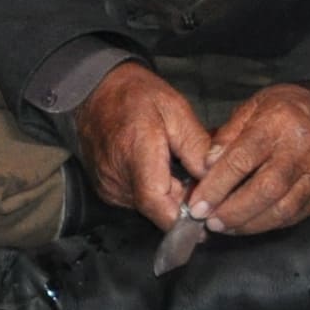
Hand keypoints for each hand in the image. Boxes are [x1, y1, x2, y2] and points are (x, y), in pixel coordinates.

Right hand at [72, 61, 215, 232]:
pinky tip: (156, 168)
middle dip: (183, 200)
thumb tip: (215, 179)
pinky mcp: (106, 190)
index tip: (204, 216)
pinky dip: (153, 190)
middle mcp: (117, 177)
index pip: (155, 203)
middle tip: (196, 174)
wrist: (95, 92)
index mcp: (135, 154)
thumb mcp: (176, 109)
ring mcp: (109, 187)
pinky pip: (137, 200)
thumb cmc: (136, 96)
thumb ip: (197, 146)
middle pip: (158, 208)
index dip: (181, 217)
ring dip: (168, 194)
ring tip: (173, 165)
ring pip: (149, 207)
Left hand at [179, 83, 309, 238]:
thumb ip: (227, 136)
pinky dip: (269, 223)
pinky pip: (296, 214)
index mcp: (279, 123)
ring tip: (226, 227)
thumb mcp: (253, 106)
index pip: (243, 160)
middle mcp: (304, 149)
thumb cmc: (289, 109)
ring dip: (249, 223)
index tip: (197, 204)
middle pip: (265, 189)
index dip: (217, 186)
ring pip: (282, 208)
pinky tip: (250, 224)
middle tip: (209, 221)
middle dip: (233, 211)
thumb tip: (205, 166)